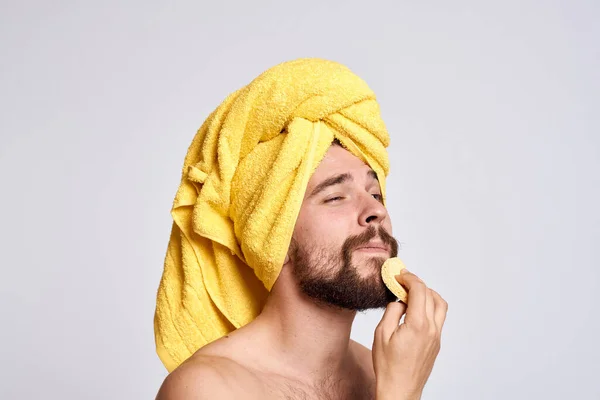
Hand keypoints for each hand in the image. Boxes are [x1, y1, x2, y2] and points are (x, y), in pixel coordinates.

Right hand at [372, 269, 447, 399]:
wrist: (400, 390)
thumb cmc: (388, 366)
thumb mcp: (381, 333)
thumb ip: (392, 311)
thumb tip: (399, 300)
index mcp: (418, 325)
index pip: (420, 290)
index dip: (409, 278)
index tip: (399, 275)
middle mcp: (432, 329)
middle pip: (431, 295)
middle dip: (417, 284)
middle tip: (402, 282)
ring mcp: (437, 337)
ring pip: (440, 305)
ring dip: (427, 294)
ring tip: (411, 294)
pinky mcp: (437, 343)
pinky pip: (438, 318)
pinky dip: (429, 307)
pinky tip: (414, 311)